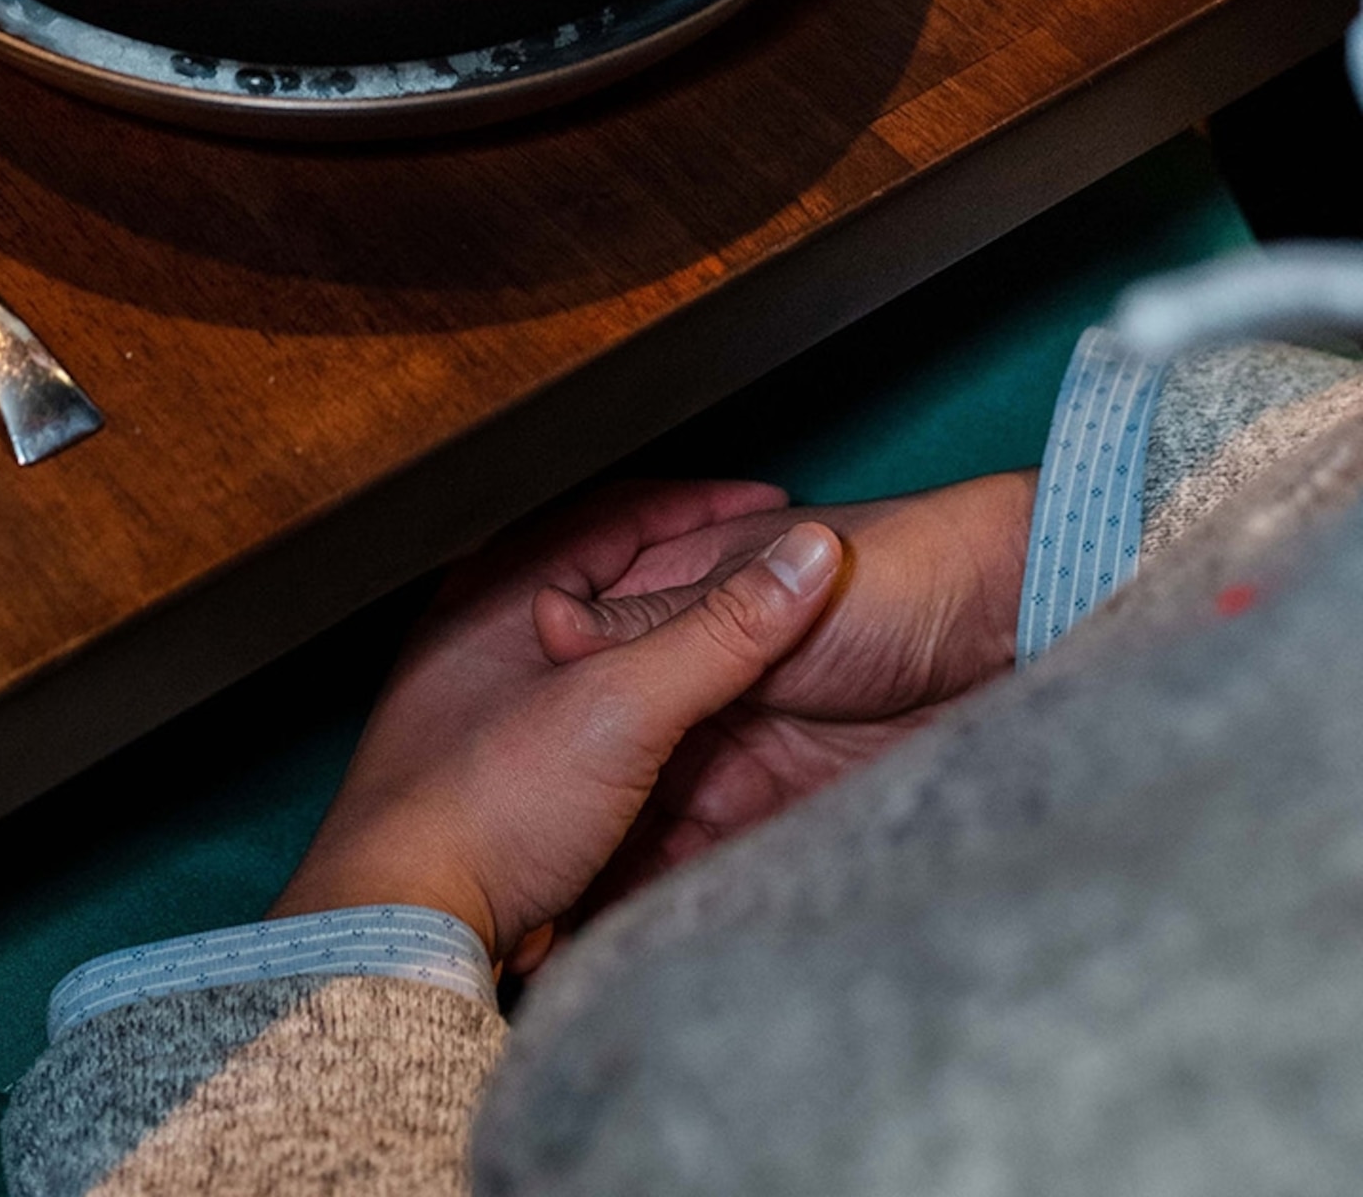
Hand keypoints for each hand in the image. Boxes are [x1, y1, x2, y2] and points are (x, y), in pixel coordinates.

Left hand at [271, 481, 844, 966]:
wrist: (407, 929)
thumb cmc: (488, 806)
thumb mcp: (622, 707)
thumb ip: (720, 632)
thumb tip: (808, 555)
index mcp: (498, 589)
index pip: (617, 513)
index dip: (703, 506)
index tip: (774, 508)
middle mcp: (488, 634)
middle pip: (616, 585)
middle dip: (696, 582)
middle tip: (770, 580)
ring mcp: (492, 707)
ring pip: (607, 660)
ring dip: (674, 659)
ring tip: (746, 653)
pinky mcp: (506, 776)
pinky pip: (593, 728)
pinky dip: (648, 726)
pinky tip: (691, 743)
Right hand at [539, 470, 1033, 901]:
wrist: (1010, 626)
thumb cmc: (890, 571)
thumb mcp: (757, 591)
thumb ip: (657, 620)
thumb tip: (548, 621)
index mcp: (681, 609)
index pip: (592, 666)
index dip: (544, 720)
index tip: (498, 784)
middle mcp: (699, 683)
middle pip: (616, 757)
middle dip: (571, 815)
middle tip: (519, 877)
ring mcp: (745, 748)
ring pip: (660, 816)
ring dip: (621, 864)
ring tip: (563, 926)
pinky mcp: (794, 806)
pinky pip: (726, 858)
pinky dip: (688, 894)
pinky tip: (642, 938)